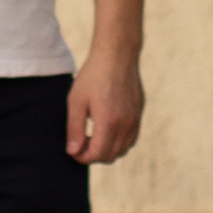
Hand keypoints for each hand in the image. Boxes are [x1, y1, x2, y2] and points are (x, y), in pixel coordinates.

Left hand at [66, 44, 144, 166]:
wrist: (117, 55)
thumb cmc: (93, 76)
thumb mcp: (76, 101)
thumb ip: (74, 129)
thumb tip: (73, 151)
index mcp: (108, 122)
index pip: (97, 154)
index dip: (82, 157)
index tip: (73, 150)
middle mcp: (125, 124)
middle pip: (110, 156)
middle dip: (93, 155)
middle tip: (81, 143)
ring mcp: (135, 119)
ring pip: (122, 150)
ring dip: (107, 150)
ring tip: (92, 136)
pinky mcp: (139, 114)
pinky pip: (130, 138)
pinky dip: (118, 142)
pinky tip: (106, 129)